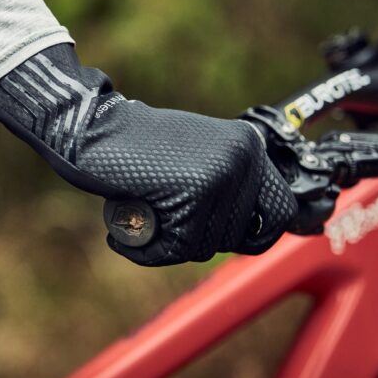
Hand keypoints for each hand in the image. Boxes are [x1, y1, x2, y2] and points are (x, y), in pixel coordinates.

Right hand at [0, 44, 296, 265]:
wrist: (95, 129)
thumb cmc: (137, 145)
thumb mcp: (198, 153)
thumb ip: (228, 181)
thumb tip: (255, 230)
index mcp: (248, 145)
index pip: (282, 208)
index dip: (259, 231)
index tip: (237, 238)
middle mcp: (244, 157)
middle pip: (243, 236)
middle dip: (207, 238)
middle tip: (172, 219)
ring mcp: (221, 175)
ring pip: (208, 245)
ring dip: (171, 241)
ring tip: (146, 211)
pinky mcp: (194, 194)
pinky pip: (179, 248)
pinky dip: (150, 247)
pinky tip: (132, 221)